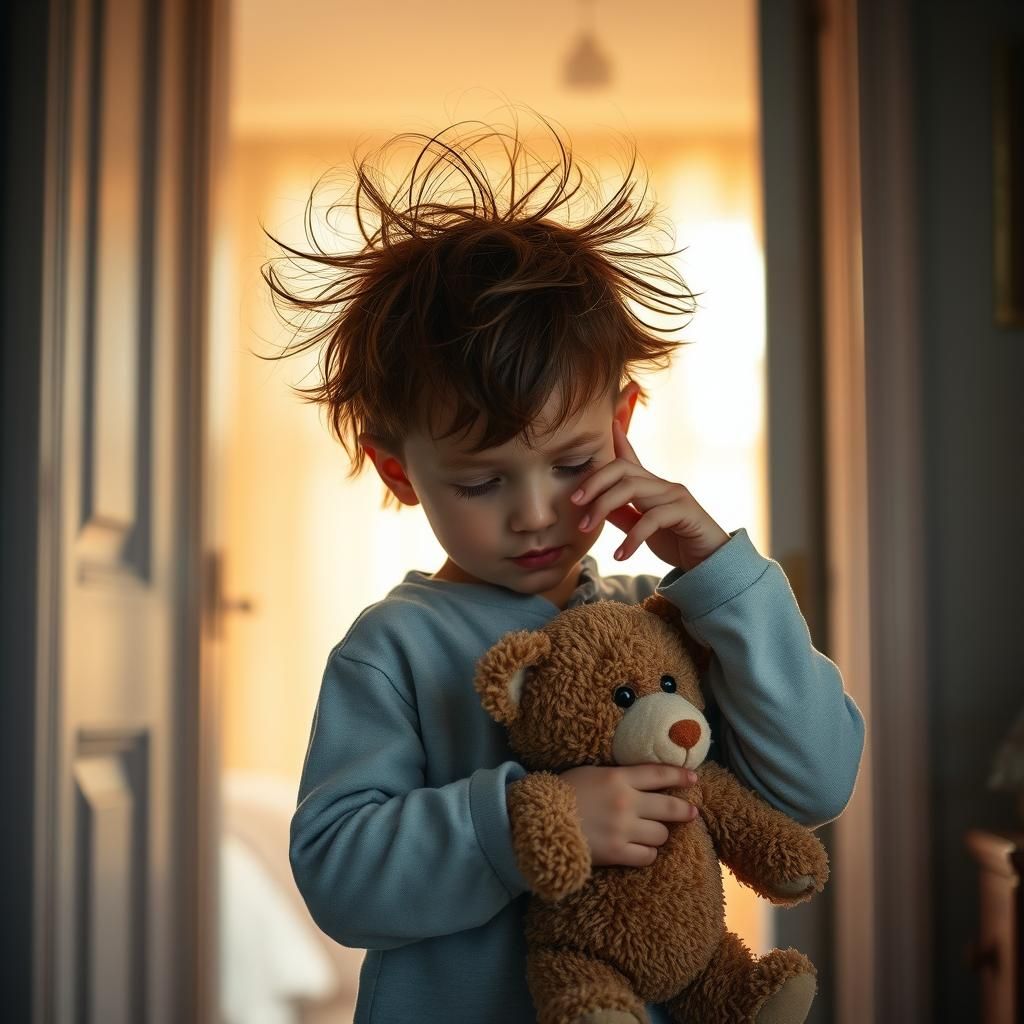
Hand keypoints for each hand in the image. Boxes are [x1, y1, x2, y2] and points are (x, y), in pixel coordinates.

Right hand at [559, 764, 697, 867]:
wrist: (539, 821)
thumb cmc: (563, 792)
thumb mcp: (591, 773)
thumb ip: (618, 776)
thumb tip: (642, 779)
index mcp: (618, 777)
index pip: (659, 774)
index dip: (680, 776)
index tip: (693, 779)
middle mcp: (626, 802)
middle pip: (668, 807)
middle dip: (684, 811)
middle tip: (691, 813)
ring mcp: (623, 829)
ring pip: (660, 834)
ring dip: (659, 834)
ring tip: (654, 832)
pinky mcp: (617, 853)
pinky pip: (647, 856)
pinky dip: (647, 853)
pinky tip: (641, 849)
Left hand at [571, 421, 731, 570]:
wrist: (709, 562)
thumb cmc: (675, 542)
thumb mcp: (639, 528)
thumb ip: (621, 515)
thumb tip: (593, 507)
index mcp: (650, 487)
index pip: (628, 459)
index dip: (616, 440)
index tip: (604, 422)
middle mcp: (663, 485)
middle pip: (622, 470)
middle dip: (594, 483)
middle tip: (574, 502)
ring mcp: (675, 495)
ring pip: (631, 489)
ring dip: (603, 508)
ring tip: (586, 528)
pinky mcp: (685, 512)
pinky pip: (652, 519)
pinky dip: (632, 538)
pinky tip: (620, 555)